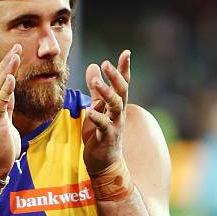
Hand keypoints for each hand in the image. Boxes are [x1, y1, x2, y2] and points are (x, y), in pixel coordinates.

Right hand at [0, 44, 21, 178]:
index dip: (8, 65)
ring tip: (14, 56)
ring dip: (7, 70)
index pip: (2, 80)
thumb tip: (11, 95)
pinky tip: (10, 79)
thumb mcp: (5, 122)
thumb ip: (6, 107)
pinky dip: (5, 90)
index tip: (16, 51)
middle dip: (7, 62)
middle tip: (17, 46)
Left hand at [82, 49, 130, 174]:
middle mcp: (119, 113)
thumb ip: (95, 90)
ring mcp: (115, 124)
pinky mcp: (107, 137)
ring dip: (106, 92)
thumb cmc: (100, 135)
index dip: (124, 68)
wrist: (104, 163)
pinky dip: (97, 117)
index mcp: (116, 105)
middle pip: (121, 91)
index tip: (126, 52)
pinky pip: (104, 125)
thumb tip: (93, 65)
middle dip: (115, 76)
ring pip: (115, 105)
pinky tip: (90, 111)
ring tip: (95, 82)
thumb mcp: (96, 108)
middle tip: (106, 63)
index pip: (123, 83)